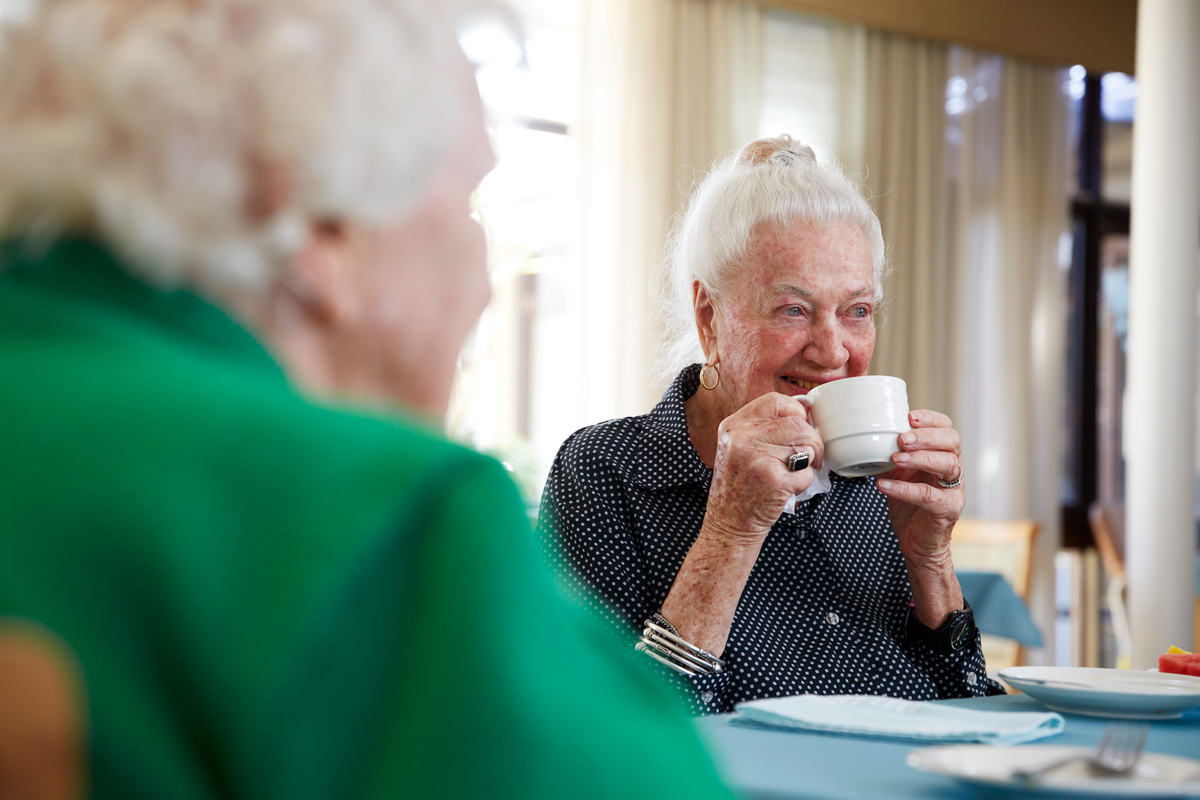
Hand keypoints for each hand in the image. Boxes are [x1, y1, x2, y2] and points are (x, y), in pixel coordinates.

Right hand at [702, 393, 824, 546]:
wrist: (728, 524)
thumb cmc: (738, 486)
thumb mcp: (737, 447)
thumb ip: (762, 428)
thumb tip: (804, 414)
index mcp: (733, 426)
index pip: (775, 401)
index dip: (796, 411)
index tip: (802, 425)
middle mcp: (742, 439)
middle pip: (797, 424)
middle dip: (813, 440)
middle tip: (811, 455)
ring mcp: (757, 459)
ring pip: (805, 447)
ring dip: (808, 462)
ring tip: (791, 473)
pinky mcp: (773, 481)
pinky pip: (806, 473)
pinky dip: (803, 483)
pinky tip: (786, 488)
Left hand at [875, 409, 963, 572]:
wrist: (917, 543)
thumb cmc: (909, 505)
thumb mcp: (897, 475)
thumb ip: (890, 455)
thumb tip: (865, 437)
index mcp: (943, 456)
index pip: (946, 429)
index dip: (931, 420)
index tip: (909, 417)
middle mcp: (953, 470)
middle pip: (952, 442)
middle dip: (927, 436)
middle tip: (902, 439)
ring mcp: (953, 490)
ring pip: (948, 465)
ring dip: (920, 458)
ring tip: (895, 459)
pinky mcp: (947, 510)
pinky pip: (929, 496)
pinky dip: (905, 489)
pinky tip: (885, 486)